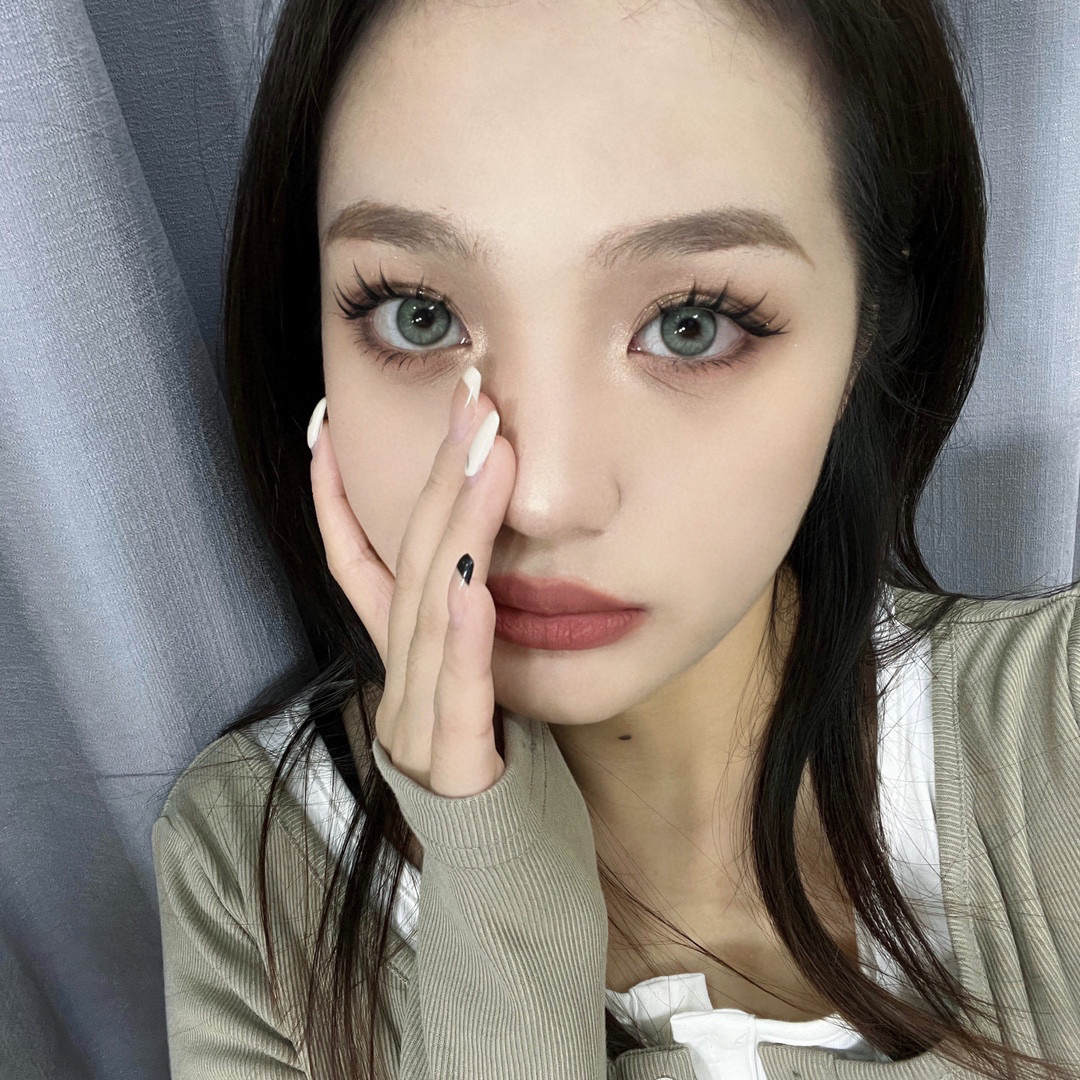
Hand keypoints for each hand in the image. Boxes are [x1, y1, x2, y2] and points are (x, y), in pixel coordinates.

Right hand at [307, 368, 516, 797]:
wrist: (503, 876)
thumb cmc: (496, 770)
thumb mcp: (470, 685)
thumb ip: (461, 630)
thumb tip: (474, 554)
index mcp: (398, 664)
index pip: (353, 570)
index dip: (334, 500)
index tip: (328, 431)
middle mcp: (395, 688)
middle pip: (409, 568)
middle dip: (436, 478)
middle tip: (469, 400)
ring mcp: (418, 729)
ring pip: (434, 612)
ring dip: (461, 524)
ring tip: (487, 450)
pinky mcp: (456, 769)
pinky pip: (458, 693)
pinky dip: (465, 634)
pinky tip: (476, 583)